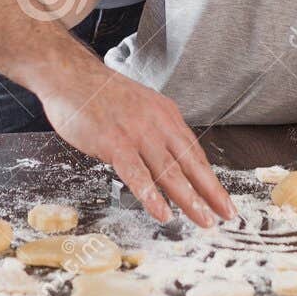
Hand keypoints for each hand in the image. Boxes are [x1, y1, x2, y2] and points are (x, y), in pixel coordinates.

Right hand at [36, 55, 235, 227]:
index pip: (195, 152)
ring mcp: (137, 132)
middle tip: (227, 214)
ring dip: (189, 199)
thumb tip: (166, 163)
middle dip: (211, 192)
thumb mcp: (139, 108)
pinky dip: (151, 195)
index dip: (211, 179)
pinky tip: (162, 213)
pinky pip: (137, 174)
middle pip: (191, 163)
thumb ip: (154, 133)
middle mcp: (157, 123)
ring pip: (169, 171)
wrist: (70, 75)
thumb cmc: (100, 96)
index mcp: (166, 115)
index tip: (223, 200)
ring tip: (203, 220)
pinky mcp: (114, 142)